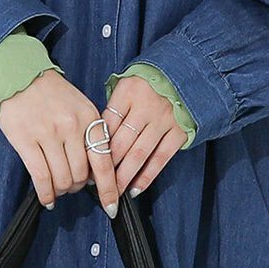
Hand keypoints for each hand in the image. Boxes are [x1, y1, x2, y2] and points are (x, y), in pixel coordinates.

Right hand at [0, 70, 119, 215]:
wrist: (21, 75)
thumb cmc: (53, 93)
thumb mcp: (81, 106)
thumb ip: (91, 134)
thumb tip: (95, 172)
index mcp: (89, 117)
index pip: (104, 161)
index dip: (109, 188)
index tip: (112, 206)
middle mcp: (71, 127)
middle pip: (81, 175)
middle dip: (78, 187)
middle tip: (73, 185)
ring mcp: (48, 134)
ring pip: (62, 179)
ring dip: (62, 190)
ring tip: (58, 188)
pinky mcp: (26, 141)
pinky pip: (41, 177)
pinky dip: (46, 194)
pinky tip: (47, 199)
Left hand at [102, 76, 185, 196]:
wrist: (181, 76)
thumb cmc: (146, 85)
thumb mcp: (126, 86)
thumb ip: (113, 110)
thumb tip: (95, 142)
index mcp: (128, 92)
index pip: (107, 124)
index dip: (95, 147)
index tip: (87, 164)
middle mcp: (145, 106)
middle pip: (121, 143)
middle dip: (106, 167)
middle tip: (96, 184)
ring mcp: (163, 120)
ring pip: (139, 154)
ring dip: (124, 177)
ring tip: (113, 191)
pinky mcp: (178, 132)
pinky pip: (160, 159)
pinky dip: (146, 177)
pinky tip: (135, 189)